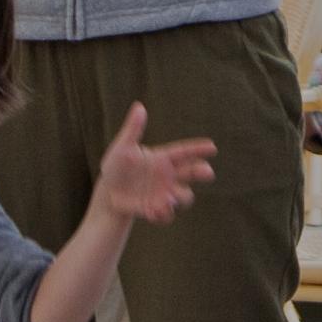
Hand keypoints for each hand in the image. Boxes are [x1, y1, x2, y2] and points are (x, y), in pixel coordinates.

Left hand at [86, 103, 220, 231]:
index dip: (198, 149)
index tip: (212, 147)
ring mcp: (164, 193)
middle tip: (208, 172)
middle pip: (192, 173)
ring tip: (167, 199)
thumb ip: (133, 129)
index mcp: (163, 158)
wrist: (108, 192)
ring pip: (184, 196)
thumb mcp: (122, 147)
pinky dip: (163, 214)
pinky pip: (166, 215)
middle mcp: (168, 176)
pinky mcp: (157, 209)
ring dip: (180, 197)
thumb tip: (139, 106)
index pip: (184, 152)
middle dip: (201, 172)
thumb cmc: (117, 166)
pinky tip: (154, 212)